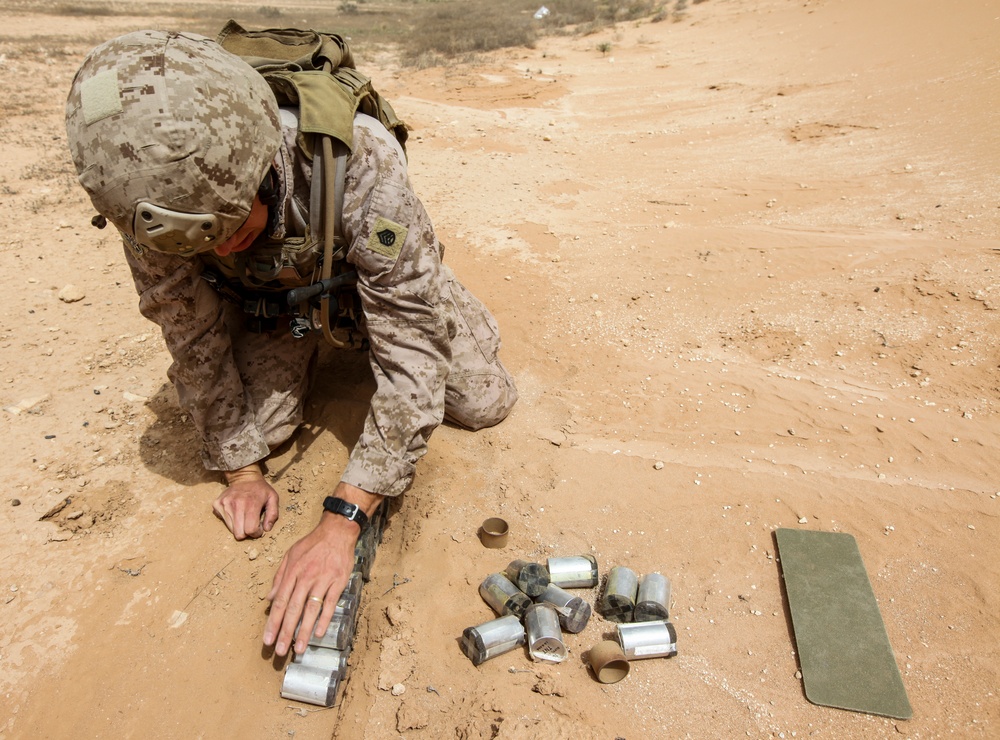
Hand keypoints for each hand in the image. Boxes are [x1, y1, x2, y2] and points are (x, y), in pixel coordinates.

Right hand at [212, 463, 278, 539]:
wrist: (244, 477)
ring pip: (231, 530)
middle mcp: (235, 505)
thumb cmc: (260, 489)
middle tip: (251, 523)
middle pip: (239, 534)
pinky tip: (236, 511)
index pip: (250, 530)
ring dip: (239, 526)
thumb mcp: (273, 498)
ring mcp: (224, 505)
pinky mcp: (217, 505)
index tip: (259, 528)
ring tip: (244, 516)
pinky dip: (231, 520)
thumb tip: (266, 529)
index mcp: (251, 504)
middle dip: (247, 533)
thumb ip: (273, 514)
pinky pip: (224, 522)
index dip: (256, 533)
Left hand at [263, 482, 382, 656]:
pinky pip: (330, 603)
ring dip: (304, 631)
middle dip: (285, 632)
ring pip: (311, 609)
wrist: (337, 531)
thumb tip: (269, 598)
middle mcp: (306, 577)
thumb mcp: (290, 555)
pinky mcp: (338, 581)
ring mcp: (323, 580)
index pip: (279, 602)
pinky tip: (319, 633)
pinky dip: (324, 618)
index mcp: (292, 572)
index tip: (268, 639)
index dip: (273, 622)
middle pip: (293, 609)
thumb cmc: (312, 544)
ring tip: (299, 648)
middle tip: (279, 651)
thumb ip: (279, 577)